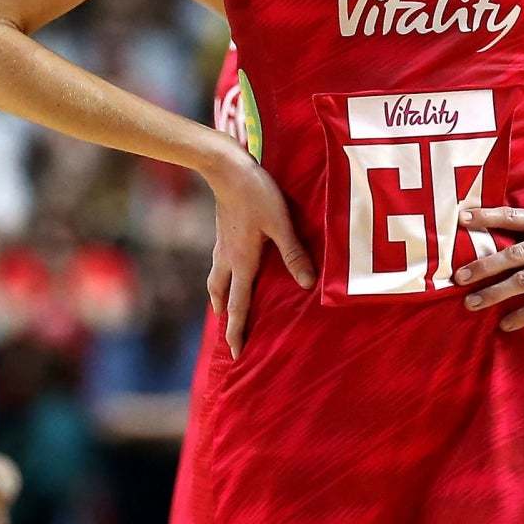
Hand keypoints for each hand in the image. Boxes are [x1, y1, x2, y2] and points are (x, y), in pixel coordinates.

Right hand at [205, 146, 314, 356]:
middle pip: (223, 297)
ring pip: (217, 281)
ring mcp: (222, 246)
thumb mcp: (281, 224)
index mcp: (242, 262)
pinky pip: (219, 265)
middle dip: (226, 319)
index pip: (239, 305)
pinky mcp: (223, 233)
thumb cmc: (257, 194)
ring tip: (224, 309)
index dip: (237, 331)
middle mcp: (228, 259)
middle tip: (228, 338)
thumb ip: (294, 254)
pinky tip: (230, 271)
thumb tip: (307, 285)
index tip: (236, 354)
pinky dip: (222, 278)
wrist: (226, 168)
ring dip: (221, 299)